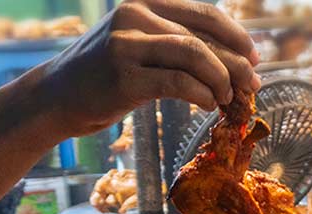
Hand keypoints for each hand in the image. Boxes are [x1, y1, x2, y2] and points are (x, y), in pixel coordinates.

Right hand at [35, 0, 261, 137]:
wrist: (56, 97)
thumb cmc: (107, 75)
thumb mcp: (141, 44)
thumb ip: (178, 42)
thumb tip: (237, 60)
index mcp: (145, 2)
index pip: (205, 13)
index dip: (236, 36)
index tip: (255, 57)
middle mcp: (134, 15)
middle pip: (204, 38)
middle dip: (236, 64)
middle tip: (252, 86)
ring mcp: (126, 44)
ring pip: (195, 55)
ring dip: (222, 80)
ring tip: (228, 98)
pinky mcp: (123, 76)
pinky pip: (178, 83)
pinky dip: (202, 95)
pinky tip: (208, 105)